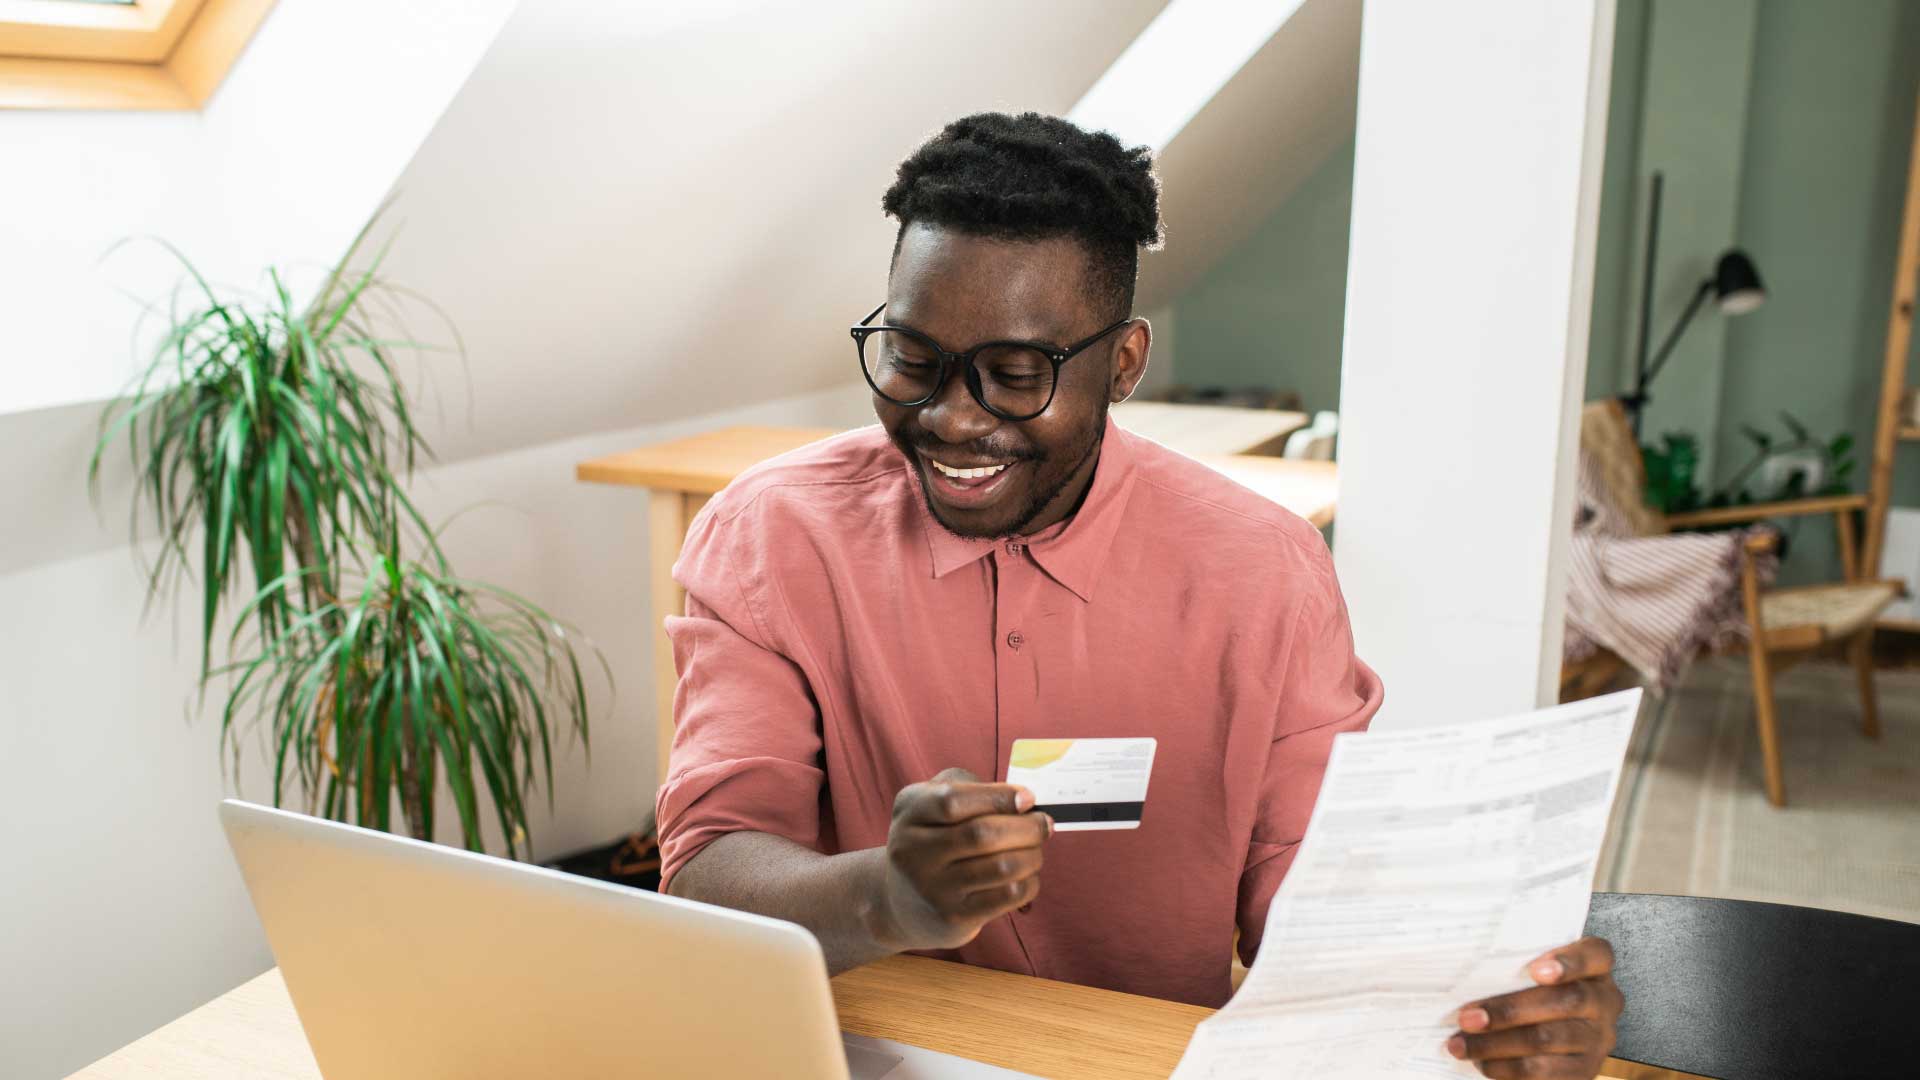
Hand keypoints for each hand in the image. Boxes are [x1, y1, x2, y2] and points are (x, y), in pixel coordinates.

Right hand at [875, 767, 1051, 950]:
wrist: (904, 901)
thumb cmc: (935, 839)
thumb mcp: (934, 803)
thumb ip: (970, 788)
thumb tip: (1021, 799)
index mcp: (910, 811)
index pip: (954, 800)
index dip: (998, 796)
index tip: (1027, 799)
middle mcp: (913, 850)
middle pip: (982, 834)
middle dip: (1027, 827)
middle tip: (1044, 824)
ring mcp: (933, 887)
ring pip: (1002, 867)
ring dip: (1032, 855)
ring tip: (1035, 849)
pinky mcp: (954, 916)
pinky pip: (1008, 895)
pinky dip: (1029, 881)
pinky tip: (1026, 875)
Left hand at [1447, 937, 1623, 1077]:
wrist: (1552, 1033)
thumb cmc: (1534, 988)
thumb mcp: (1533, 969)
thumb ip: (1515, 965)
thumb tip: (1466, 970)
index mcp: (1596, 967)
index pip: (1596, 955)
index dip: (1569, 961)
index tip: (1535, 970)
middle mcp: (1604, 1002)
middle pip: (1564, 1001)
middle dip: (1509, 1010)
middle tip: (1467, 1017)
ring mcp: (1598, 1038)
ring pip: (1547, 1039)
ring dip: (1496, 1044)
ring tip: (1461, 1044)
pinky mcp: (1586, 1070)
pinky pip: (1545, 1072)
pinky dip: (1507, 1068)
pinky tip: (1482, 1062)